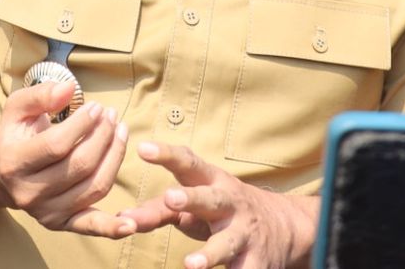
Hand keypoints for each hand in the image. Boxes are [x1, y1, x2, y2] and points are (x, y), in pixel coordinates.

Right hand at [0, 80, 132, 237]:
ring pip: (93, 187)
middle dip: (103, 137)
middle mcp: (28, 193)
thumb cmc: (16, 134)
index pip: (58, 144)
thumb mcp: (17, 108)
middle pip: (80, 165)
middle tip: (112, 116)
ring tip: (121, 132)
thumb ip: (40, 94)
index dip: (83, 124)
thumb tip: (69, 89)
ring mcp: (45, 212)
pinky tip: (130, 224)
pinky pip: (90, 226)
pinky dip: (112, 227)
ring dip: (115, 157)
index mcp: (14, 162)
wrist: (2, 174)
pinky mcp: (60, 223)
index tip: (97, 107)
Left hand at [117, 141, 315, 268]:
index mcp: (211, 182)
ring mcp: (244, 233)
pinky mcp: (255, 261)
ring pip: (226, 243)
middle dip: (191, 198)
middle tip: (171, 198)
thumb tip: (120, 220)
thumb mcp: (195, 201)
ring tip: (191, 265)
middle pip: (210, 199)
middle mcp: (229, 203)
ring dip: (209, 254)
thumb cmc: (222, 209)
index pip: (187, 163)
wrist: (283, 225)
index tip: (143, 148)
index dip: (166, 155)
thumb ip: (157, 210)